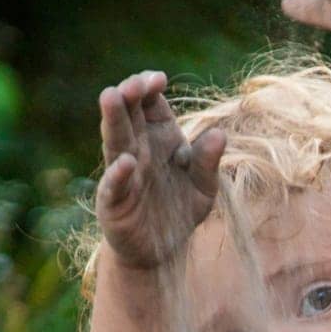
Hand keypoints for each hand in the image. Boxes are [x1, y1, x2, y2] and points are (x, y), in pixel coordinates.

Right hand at [96, 70, 225, 270]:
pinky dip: (118, 174)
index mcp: (160, 138)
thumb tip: (220, 134)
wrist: (162, 251)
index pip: (150, 103)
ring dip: (113, 120)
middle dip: (129, 95)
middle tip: (133, 83)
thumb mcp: (205, 188)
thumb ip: (209, 162)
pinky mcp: (114, 202)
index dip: (150, 87)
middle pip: (129, 115)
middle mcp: (138, 149)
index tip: (158, 80)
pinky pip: (115, 185)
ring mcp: (124, 174)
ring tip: (110, 96)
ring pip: (116, 141)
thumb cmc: (181, 211)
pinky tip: (126, 162)